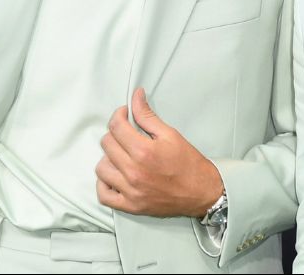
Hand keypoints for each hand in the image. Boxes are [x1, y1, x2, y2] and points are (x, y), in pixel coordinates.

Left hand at [96, 87, 223, 217]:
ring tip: (122, 155)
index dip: (118, 115)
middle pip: (106, 144)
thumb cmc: (189, 163)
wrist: (202, 192)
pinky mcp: (130, 206)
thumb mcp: (170, 134)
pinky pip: (104, 195)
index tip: (124, 114)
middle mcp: (133, 171)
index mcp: (144, 151)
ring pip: (101, 168)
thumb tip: (136, 96)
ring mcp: (130, 191)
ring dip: (109, 158)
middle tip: (127, 134)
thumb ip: (148, 115)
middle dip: (115, 134)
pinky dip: (104, 184)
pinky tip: (115, 176)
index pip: (116, 127)